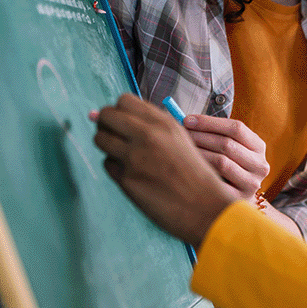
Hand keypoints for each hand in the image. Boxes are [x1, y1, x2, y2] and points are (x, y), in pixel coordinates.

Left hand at [91, 94, 235, 245]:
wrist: (206, 207)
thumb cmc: (194, 174)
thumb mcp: (181, 139)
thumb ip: (153, 126)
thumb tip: (113, 116)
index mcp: (164, 122)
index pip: (124, 101)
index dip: (119, 111)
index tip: (122, 121)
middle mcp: (148, 135)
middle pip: (107, 115)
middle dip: (105, 124)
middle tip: (113, 135)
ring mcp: (135, 157)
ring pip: (101, 139)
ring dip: (107, 145)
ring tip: (124, 156)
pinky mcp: (127, 179)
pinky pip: (108, 165)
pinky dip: (115, 168)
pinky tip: (133, 175)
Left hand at [179, 114, 268, 199]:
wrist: (237, 204)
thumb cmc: (229, 169)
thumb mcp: (231, 150)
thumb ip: (215, 135)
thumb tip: (186, 121)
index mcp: (258, 147)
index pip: (236, 128)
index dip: (209, 122)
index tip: (187, 120)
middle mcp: (260, 164)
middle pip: (227, 144)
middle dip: (199, 136)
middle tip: (180, 134)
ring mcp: (252, 183)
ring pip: (221, 161)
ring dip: (198, 153)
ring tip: (182, 149)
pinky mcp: (240, 198)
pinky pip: (217, 180)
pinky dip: (201, 171)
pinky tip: (189, 167)